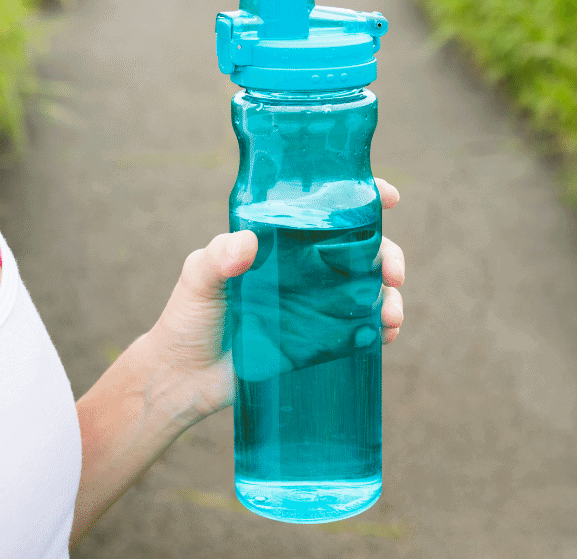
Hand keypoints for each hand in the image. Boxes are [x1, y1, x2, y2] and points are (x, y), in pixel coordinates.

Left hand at [147, 178, 404, 417]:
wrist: (184, 379)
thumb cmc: (187, 319)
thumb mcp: (197, 279)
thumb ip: (216, 258)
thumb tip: (248, 245)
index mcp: (280, 242)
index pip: (326, 211)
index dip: (362, 199)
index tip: (388, 198)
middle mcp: (304, 269)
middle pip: (360, 250)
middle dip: (388, 255)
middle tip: (393, 274)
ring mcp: (314, 305)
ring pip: (367, 291)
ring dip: (390, 298)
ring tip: (392, 316)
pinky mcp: (318, 341)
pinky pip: (358, 330)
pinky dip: (380, 330)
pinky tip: (386, 336)